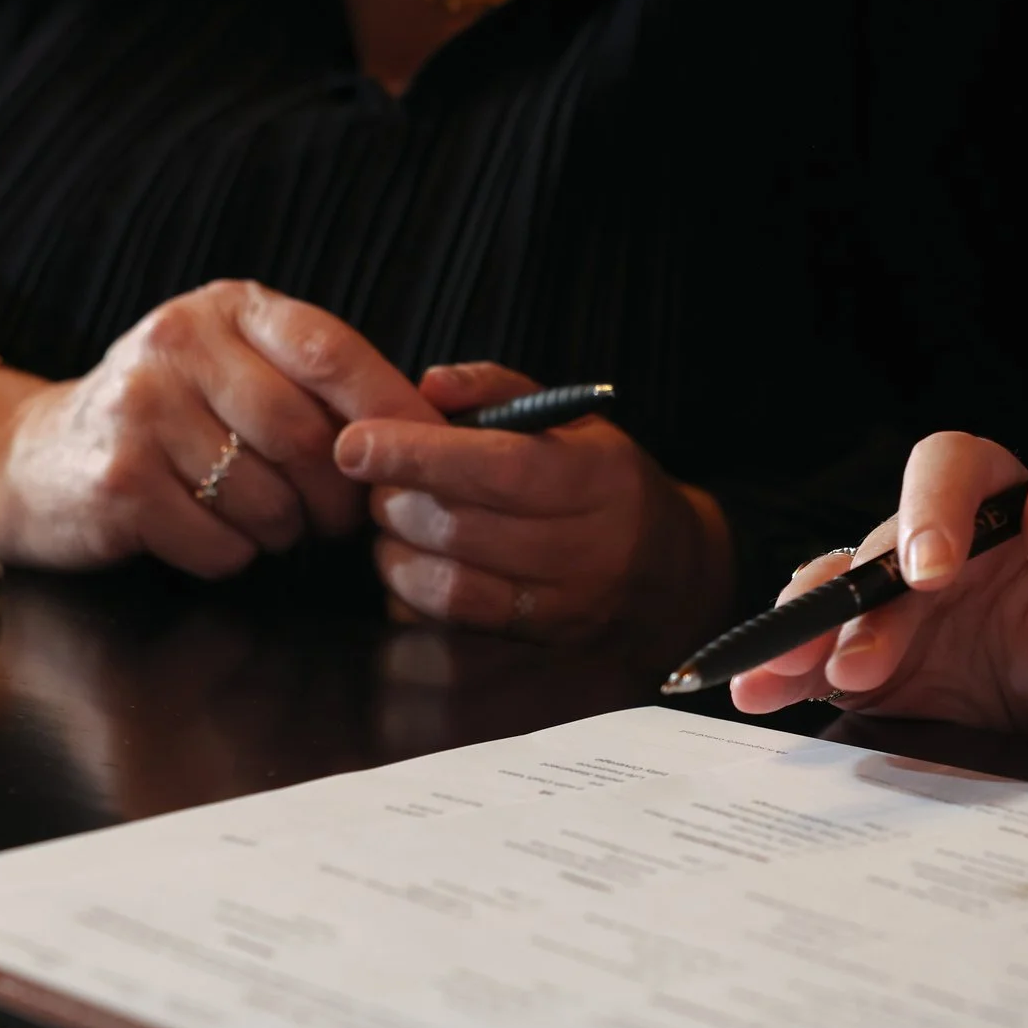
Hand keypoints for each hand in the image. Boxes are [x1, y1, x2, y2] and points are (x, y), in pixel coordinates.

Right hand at [0, 281, 435, 575]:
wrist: (34, 459)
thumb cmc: (168, 422)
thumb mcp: (236, 370)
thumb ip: (318, 383)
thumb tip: (434, 427)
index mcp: (225, 308)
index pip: (331, 350)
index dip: (392, 409)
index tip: (433, 454)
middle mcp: (177, 343)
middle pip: (308, 438)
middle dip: (337, 496)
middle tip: (334, 518)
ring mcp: (139, 410)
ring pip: (268, 499)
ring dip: (282, 532)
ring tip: (261, 521)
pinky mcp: (116, 482)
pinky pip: (220, 544)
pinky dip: (229, 556)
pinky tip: (205, 534)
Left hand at [332, 362, 734, 659]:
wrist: (670, 574)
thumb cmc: (605, 482)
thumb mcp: (573, 420)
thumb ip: (499, 391)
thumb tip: (429, 385)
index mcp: (598, 478)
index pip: (498, 467)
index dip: (419, 454)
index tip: (357, 442)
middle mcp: (587, 546)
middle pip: (462, 527)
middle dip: (396, 500)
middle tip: (376, 481)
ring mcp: (564, 604)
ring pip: (452, 584)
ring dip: (397, 551)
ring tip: (391, 522)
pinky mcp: (539, 641)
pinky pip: (456, 624)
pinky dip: (414, 593)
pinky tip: (410, 563)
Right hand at [727, 432, 1027, 761]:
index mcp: (998, 506)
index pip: (949, 469)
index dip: (928, 508)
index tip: (930, 571)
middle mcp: (935, 544)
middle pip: (875, 549)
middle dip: (858, 607)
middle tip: (862, 666)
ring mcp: (893, 606)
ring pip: (830, 599)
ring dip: (801, 636)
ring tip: (776, 677)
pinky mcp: (866, 662)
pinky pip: (814, 658)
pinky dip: (782, 674)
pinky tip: (756, 692)